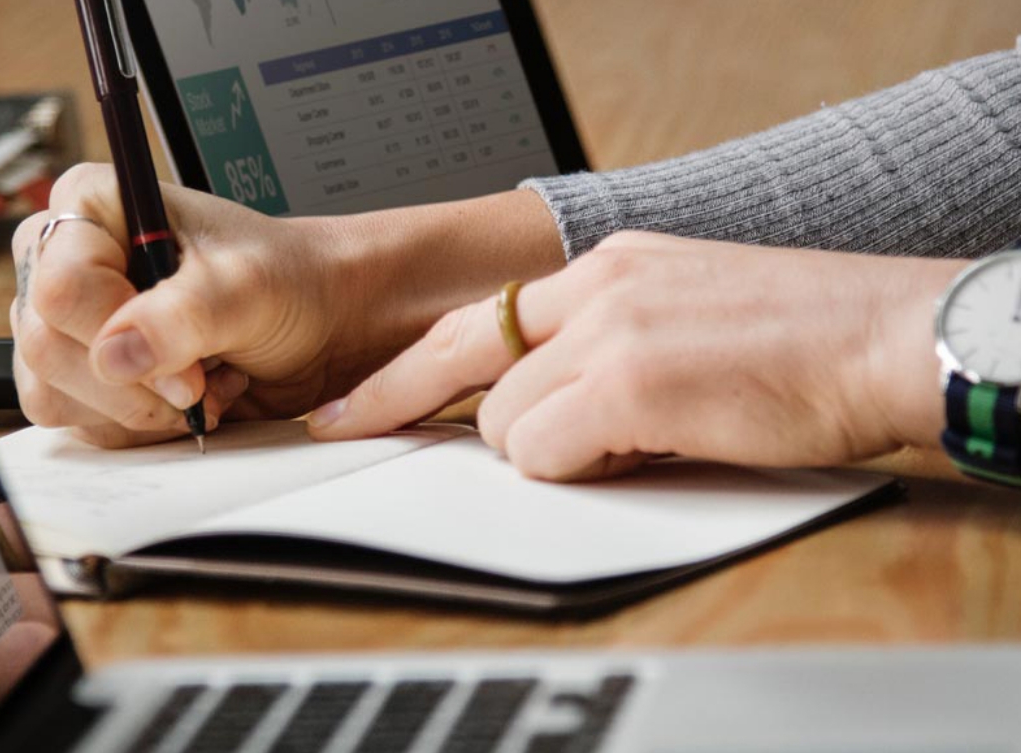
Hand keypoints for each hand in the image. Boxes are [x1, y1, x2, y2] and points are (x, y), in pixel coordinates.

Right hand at [11, 165, 561, 447]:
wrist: (320, 324)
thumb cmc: (289, 282)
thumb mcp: (247, 288)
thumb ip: (184, 315)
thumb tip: (116, 353)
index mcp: (94, 206)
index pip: (60, 286)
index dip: (117, 336)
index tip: (187, 364)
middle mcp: (70, 260)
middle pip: (46, 345)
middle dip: (131, 384)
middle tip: (198, 384)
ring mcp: (73, 322)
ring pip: (52, 390)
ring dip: (134, 409)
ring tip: (199, 385)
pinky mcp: (88, 373)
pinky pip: (77, 420)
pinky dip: (135, 426)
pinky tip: (185, 401)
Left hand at [309, 232, 967, 478]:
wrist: (887, 336)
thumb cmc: (803, 340)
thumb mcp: (684, 312)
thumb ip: (608, 343)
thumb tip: (550, 404)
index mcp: (610, 266)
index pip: (479, 316)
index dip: (406, 368)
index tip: (354, 402)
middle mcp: (598, 286)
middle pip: (466, 363)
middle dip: (420, 408)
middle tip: (357, 430)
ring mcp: (610, 330)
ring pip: (504, 420)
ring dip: (548, 450)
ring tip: (629, 442)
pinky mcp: (630, 382)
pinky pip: (543, 451)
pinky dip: (578, 468)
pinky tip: (646, 450)